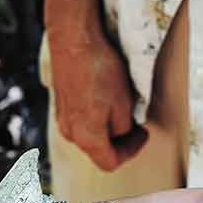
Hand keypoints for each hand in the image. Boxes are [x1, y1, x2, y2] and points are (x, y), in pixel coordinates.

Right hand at [47, 31, 145, 171]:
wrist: (73, 40)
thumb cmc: (98, 69)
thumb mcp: (124, 103)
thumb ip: (124, 127)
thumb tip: (123, 131)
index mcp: (87, 137)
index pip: (110, 162)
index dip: (131, 152)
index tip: (142, 136)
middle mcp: (70, 132)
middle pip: (98, 149)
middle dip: (119, 141)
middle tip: (136, 125)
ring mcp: (62, 118)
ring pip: (89, 133)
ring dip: (107, 127)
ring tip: (121, 108)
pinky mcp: (60, 103)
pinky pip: (79, 119)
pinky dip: (95, 115)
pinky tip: (104, 96)